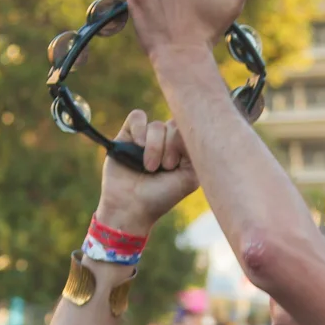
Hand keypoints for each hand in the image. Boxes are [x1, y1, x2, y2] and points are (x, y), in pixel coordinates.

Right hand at [98, 110, 197, 235]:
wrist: (130, 207)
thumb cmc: (162, 196)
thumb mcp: (190, 177)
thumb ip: (196, 151)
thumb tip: (189, 125)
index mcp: (183, 149)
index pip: (191, 128)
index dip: (185, 143)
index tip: (177, 164)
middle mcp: (166, 141)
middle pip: (174, 124)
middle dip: (170, 147)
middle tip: (165, 167)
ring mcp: (146, 137)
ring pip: (156, 125)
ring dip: (154, 147)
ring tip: (149, 167)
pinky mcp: (128, 135)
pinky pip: (137, 116)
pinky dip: (139, 129)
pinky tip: (137, 146)